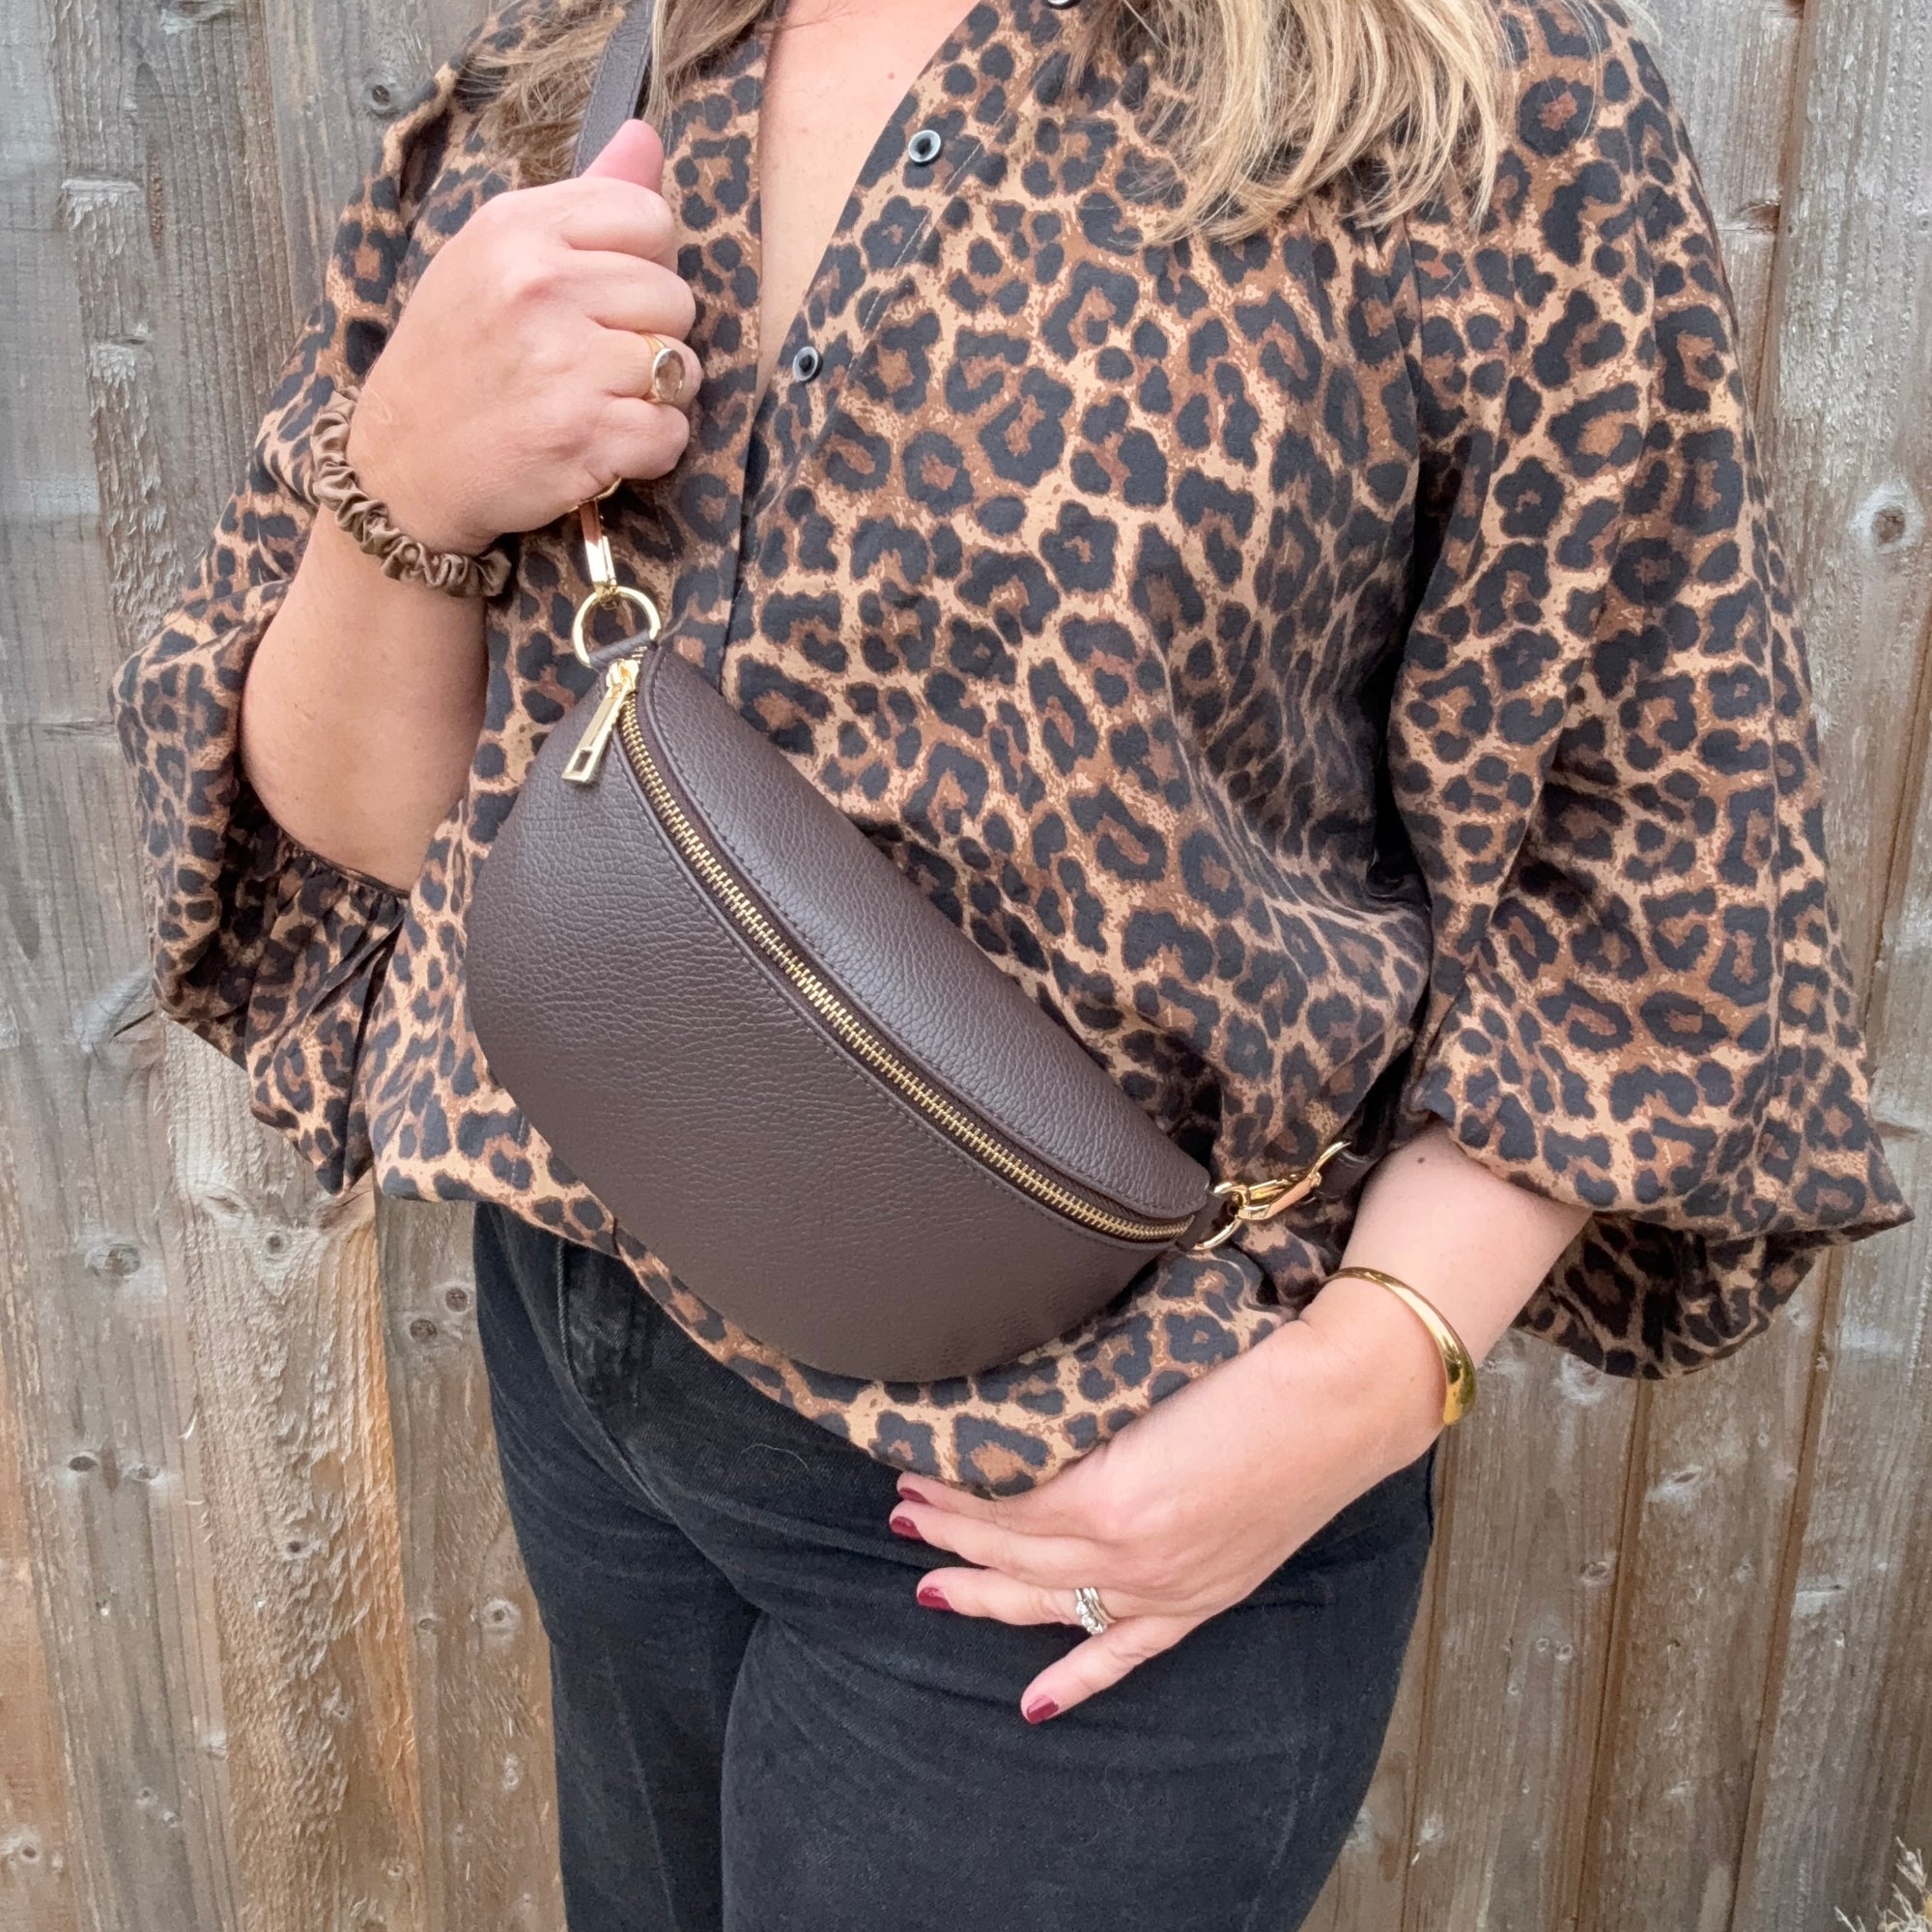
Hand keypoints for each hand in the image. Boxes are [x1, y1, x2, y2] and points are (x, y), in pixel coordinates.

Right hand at [348, 119, 701, 555]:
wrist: (400, 463)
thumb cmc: (455, 357)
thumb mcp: (494, 257)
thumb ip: (581, 203)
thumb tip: (647, 138)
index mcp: (518, 228)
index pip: (650, 216)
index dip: (647, 263)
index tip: (607, 298)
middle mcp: (540, 286)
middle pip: (676, 297)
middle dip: (652, 335)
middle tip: (596, 361)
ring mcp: (563, 363)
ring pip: (681, 367)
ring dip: (655, 395)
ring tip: (598, 400)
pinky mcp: (582, 436)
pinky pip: (671, 432)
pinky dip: (648, 448)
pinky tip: (601, 444)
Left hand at [888, 1284, 1445, 1723]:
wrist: (1339, 1403)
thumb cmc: (1249, 1368)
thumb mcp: (1142, 1387)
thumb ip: (1078, 1421)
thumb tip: (1013, 1427)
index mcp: (1108, 1492)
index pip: (1003, 1512)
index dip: (952, 1498)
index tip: (912, 1476)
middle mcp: (1129, 1550)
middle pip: (1015, 1557)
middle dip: (950, 1540)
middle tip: (903, 1519)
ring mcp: (1166, 1584)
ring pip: (1052, 1603)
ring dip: (987, 1594)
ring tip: (931, 1584)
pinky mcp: (1201, 1598)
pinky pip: (1126, 1653)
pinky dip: (1078, 1678)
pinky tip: (1033, 1704)